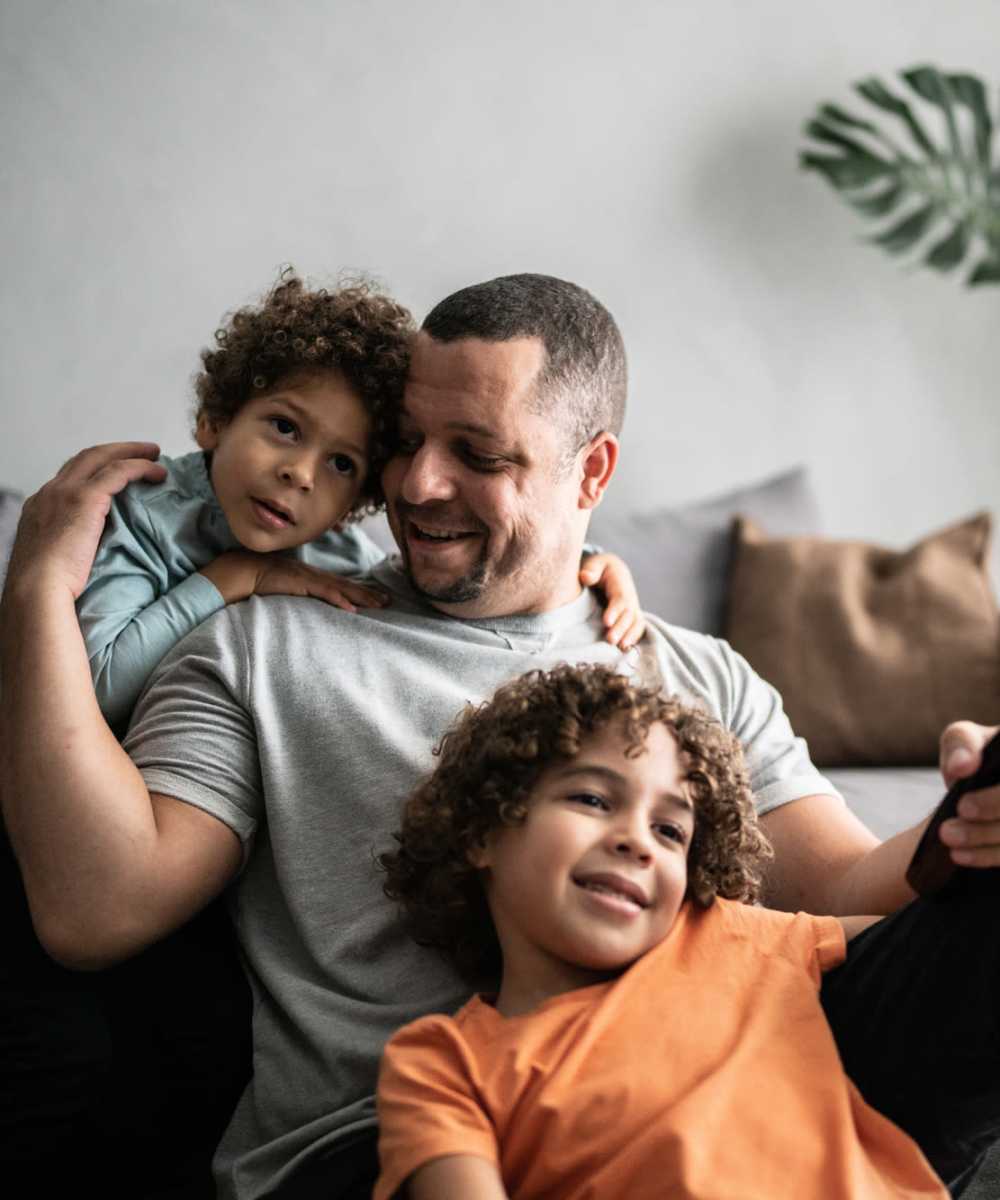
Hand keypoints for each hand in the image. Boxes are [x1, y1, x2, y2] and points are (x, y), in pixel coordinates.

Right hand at [4, 442, 164, 600]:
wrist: (37, 588)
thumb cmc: (46, 587)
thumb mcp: (52, 558)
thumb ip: (66, 545)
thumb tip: (87, 552)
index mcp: (40, 506)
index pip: (69, 477)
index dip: (95, 470)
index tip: (116, 471)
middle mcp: (51, 492)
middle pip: (86, 457)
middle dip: (116, 450)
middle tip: (144, 451)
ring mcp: (66, 491)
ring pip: (102, 457)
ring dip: (131, 452)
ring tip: (155, 455)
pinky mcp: (86, 498)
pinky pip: (119, 471)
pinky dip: (140, 467)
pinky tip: (158, 473)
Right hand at [199, 550, 389, 610]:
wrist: (242, 570)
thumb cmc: (258, 581)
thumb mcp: (283, 587)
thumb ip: (296, 594)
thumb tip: (304, 606)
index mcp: (309, 576)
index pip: (339, 584)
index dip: (358, 591)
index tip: (375, 597)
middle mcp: (313, 575)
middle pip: (346, 585)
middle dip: (368, 593)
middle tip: (388, 601)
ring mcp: (308, 578)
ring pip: (341, 588)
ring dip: (361, 597)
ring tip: (380, 604)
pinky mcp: (301, 583)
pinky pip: (324, 593)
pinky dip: (339, 600)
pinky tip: (352, 609)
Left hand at [580, 552, 645, 649]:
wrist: (610, 570)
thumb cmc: (598, 568)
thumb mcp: (594, 564)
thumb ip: (590, 569)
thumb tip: (585, 577)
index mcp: (620, 582)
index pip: (620, 598)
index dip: (615, 610)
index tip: (606, 622)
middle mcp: (630, 595)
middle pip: (629, 613)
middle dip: (621, 627)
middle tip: (610, 640)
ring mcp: (632, 606)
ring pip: (636, 622)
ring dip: (630, 635)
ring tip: (621, 647)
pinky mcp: (631, 615)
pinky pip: (637, 627)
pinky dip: (634, 637)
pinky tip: (626, 649)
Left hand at [936, 720, 999, 867]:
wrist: (981, 784)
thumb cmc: (977, 757)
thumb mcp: (964, 740)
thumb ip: (962, 745)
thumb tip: (962, 765)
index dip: (994, 801)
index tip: (963, 808)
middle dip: (985, 829)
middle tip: (947, 832)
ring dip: (986, 847)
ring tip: (950, 844)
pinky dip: (990, 856)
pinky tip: (963, 855)